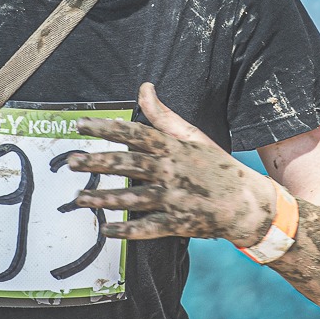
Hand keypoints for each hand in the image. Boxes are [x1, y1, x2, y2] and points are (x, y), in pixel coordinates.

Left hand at [70, 83, 278, 243]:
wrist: (248, 204)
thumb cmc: (218, 168)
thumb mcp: (194, 137)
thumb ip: (164, 116)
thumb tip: (144, 87)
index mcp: (174, 148)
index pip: (135, 134)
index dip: (107, 129)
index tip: (81, 126)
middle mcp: (172, 171)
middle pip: (129, 164)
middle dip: (98, 162)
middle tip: (71, 162)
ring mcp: (175, 198)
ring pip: (134, 197)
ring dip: (105, 198)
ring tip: (79, 198)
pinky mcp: (179, 223)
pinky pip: (149, 228)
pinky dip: (127, 230)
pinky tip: (106, 230)